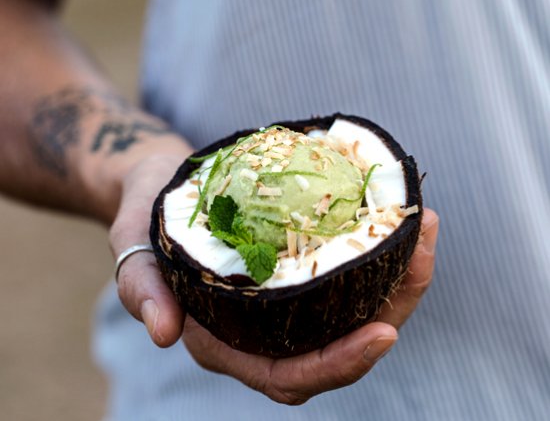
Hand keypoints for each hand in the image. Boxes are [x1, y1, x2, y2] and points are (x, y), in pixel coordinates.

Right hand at [112, 154, 438, 404]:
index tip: (384, 333)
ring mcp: (285, 295)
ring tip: (423, 228)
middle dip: (391, 311)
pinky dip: (378, 251)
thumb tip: (162, 334)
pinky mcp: (296, 264)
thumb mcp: (133, 247)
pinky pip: (345, 270)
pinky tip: (396, 219)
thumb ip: (142, 288)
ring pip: (352, 307)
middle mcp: (262, 327)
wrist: (159, 184)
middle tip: (422, 256)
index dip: (339, 365)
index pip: (289, 373)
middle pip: (339, 345)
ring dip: (396, 277)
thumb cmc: (146, 217)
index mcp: (225, 339)